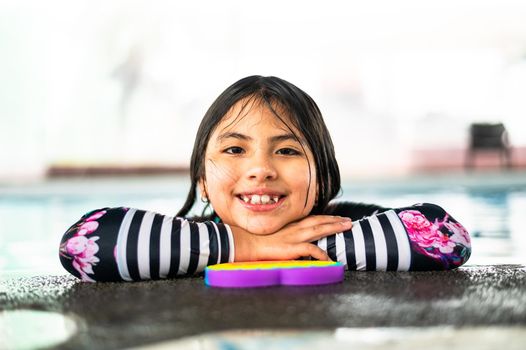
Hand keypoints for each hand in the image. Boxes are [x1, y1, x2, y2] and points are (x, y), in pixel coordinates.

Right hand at [230, 215, 352, 261]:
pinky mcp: (292, 248)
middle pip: (318, 221)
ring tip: (347, 227)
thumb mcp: (271, 235)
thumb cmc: (254, 240)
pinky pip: (312, 250)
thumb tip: (287, 241)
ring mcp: (294, 237)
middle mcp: (293, 228)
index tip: (335, 217)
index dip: (324, 218)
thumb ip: (281, 236)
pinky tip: (330, 260)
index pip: (310, 219)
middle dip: (334, 220)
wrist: (246, 243)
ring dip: (334, 227)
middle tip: (348, 220)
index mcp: (289, 226)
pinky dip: (322, 255)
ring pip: (319, 229)